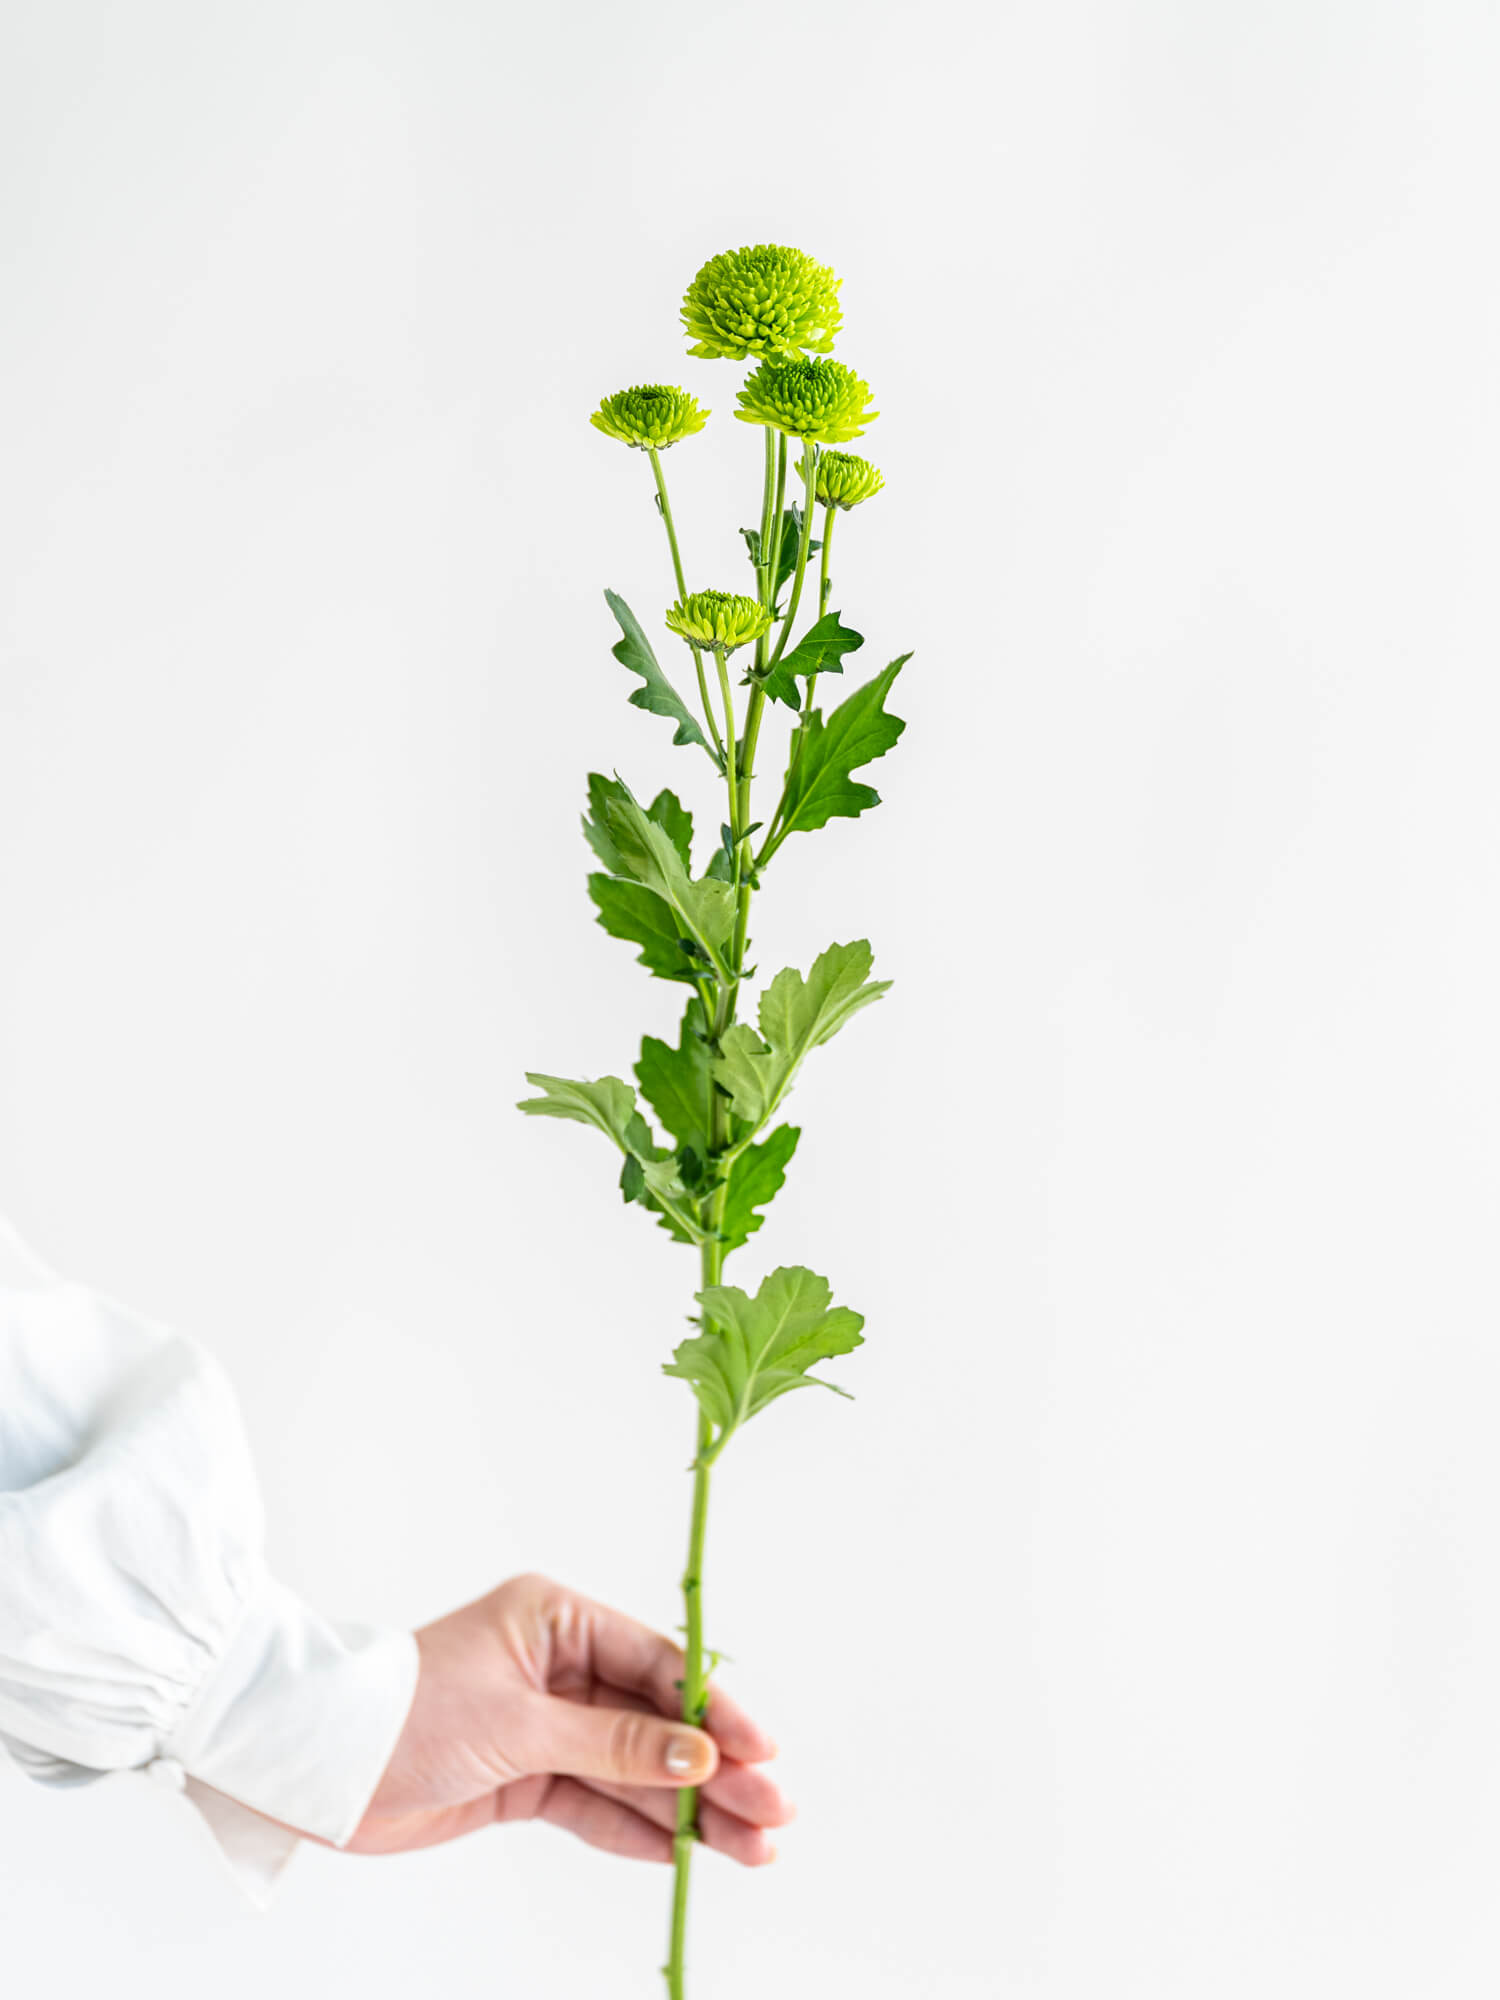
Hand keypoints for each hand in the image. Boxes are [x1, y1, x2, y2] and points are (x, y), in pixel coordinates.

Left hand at [345, 1572, 792, 1866]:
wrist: (322, 1768)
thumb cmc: (408, 1713)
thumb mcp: (521, 1726)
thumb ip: (615, 1745)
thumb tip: (699, 1756)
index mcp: (557, 1620)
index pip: (656, 1664)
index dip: (714, 1711)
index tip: (762, 1751)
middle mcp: (557, 1667)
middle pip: (655, 1722)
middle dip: (716, 1769)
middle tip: (775, 1813)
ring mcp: (544, 1725)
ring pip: (634, 1770)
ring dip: (689, 1809)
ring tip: (752, 1848)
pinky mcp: (525, 1778)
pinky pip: (596, 1805)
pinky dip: (638, 1830)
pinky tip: (687, 1853)